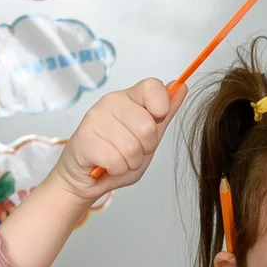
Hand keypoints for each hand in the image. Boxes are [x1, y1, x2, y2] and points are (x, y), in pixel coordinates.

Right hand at [57, 79, 183, 194]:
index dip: (161, 108)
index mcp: (128, 97)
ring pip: (132, 148)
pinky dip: (116, 170)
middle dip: (145, 149)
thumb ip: (164, 114)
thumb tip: (181, 87)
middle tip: (130, 151)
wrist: (85, 178)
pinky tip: (106, 165)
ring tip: (117, 159)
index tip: (155, 121)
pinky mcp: (84, 139)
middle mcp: (110, 102)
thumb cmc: (116, 156)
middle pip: (147, 127)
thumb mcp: (147, 137)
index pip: (152, 87)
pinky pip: (116, 161)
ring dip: (130, 163)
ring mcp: (95, 119)